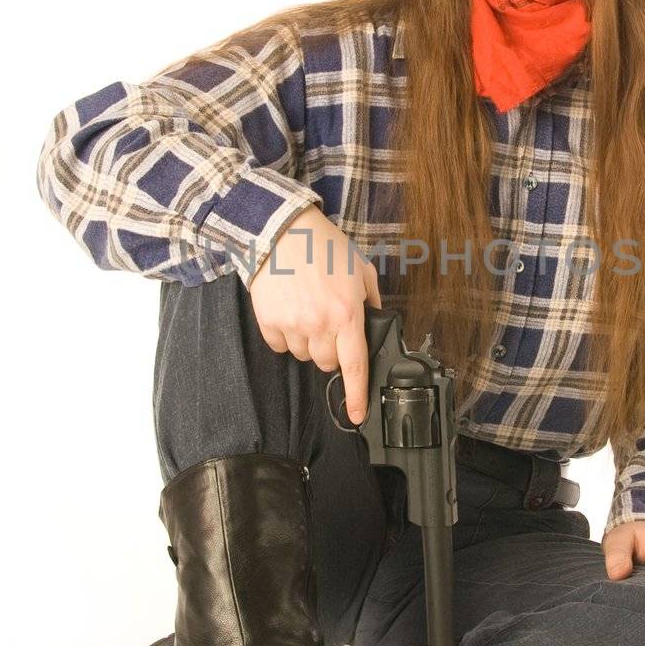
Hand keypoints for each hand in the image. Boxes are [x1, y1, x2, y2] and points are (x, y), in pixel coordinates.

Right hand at [248, 205, 380, 424]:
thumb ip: (371, 300)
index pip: (355, 366)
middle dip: (332, 350)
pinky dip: (286, 336)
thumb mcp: (361, 269)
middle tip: (330, 323)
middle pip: (327, 364)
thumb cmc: (324, 246)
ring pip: (304, 356)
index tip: (356, 415)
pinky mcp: (269, 321)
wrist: (281, 230)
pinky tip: (290, 311)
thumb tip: (375, 322)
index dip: (356, 395)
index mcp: (347, 314)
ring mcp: (292, 325)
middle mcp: (320, 325)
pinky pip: (280, 346)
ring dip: (309, 342)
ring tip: (308, 310)